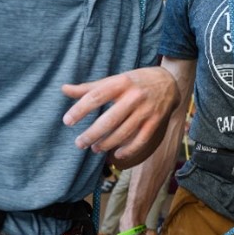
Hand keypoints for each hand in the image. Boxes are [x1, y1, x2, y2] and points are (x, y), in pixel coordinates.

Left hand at [62, 66, 179, 166]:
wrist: (169, 82)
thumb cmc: (135, 81)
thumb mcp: (114, 80)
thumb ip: (90, 88)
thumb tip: (64, 89)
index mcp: (121, 82)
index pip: (97, 96)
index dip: (80, 109)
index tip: (67, 121)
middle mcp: (134, 96)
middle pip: (110, 119)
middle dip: (92, 134)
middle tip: (79, 143)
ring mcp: (146, 110)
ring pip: (124, 132)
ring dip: (107, 143)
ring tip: (95, 149)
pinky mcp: (155, 121)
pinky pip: (141, 140)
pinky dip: (128, 150)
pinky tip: (116, 155)